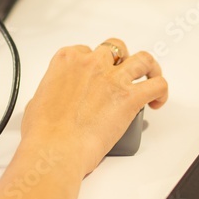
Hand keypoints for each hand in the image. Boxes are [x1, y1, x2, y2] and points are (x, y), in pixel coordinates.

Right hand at [20, 38, 167, 176]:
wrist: (54, 149)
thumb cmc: (42, 132)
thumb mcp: (36, 103)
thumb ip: (50, 93)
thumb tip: (52, 101)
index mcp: (67, 60)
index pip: (87, 50)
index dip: (94, 63)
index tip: (96, 75)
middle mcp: (92, 63)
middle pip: (115, 49)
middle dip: (120, 60)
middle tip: (121, 74)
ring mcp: (113, 78)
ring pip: (143, 59)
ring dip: (148, 68)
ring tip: (149, 78)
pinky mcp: (130, 98)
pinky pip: (157, 85)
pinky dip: (161, 91)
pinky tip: (155, 101)